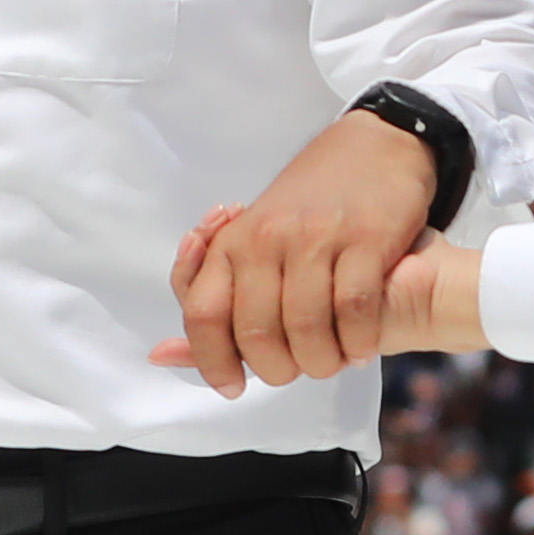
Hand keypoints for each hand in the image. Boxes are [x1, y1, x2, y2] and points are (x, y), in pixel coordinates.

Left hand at [158, 107, 440, 391]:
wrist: (374, 148)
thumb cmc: (306, 206)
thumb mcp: (248, 241)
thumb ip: (212, 298)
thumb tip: (160, 356)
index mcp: (231, 242)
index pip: (204, 314)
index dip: (212, 362)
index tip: (232, 386)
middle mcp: (267, 238)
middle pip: (257, 332)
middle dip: (276, 370)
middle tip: (295, 370)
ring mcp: (318, 237)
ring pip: (306, 327)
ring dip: (320, 362)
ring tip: (331, 361)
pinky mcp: (367, 237)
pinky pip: (356, 309)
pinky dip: (358, 341)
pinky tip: (361, 346)